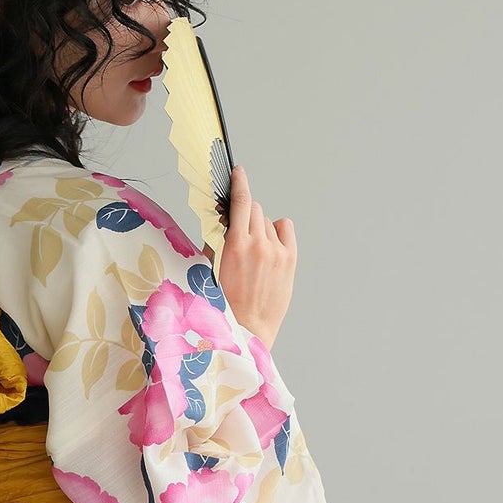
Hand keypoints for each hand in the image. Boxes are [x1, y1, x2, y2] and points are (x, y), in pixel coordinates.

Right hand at [203, 164, 295, 350]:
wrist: (249, 330)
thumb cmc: (226, 304)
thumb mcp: (212, 270)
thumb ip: (218, 241)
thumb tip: (223, 222)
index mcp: (236, 246)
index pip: (242, 202)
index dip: (240, 182)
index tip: (239, 171)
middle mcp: (259, 245)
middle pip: (255, 209)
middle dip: (245, 216)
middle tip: (239, 234)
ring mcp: (278, 252)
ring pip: (268, 221)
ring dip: (260, 227)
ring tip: (254, 252)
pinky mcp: (290, 260)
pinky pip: (285, 228)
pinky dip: (277, 231)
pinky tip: (269, 246)